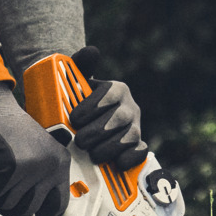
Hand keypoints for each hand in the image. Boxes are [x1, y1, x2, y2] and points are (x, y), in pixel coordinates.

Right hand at [0, 81, 70, 215]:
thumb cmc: (9, 126)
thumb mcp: (37, 149)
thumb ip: (40, 176)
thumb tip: (35, 212)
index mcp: (60, 163)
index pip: (59, 204)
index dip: (41, 211)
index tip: (30, 212)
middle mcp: (50, 166)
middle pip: (28, 208)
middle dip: (11, 199)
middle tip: (3, 182)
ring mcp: (31, 167)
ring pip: (8, 202)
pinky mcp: (10, 167)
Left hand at [68, 50, 148, 170]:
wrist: (85, 120)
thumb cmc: (78, 100)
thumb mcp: (76, 82)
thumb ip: (81, 65)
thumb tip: (92, 52)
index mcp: (117, 89)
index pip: (109, 94)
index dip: (92, 107)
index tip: (74, 119)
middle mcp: (130, 107)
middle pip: (119, 118)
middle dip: (98, 132)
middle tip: (80, 141)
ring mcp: (135, 127)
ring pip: (129, 136)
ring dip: (110, 147)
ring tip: (92, 154)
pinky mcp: (137, 145)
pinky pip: (141, 151)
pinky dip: (131, 158)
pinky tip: (117, 163)